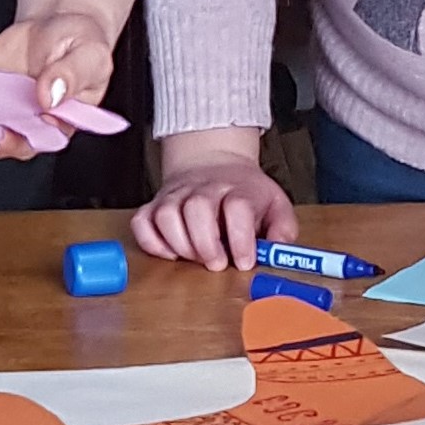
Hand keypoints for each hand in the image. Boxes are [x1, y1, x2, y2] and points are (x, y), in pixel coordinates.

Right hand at [135, 129, 294, 269]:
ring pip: (167, 215)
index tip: (245, 261)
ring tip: (196, 257)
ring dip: (180, 243)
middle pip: (198, 208)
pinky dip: (152, 242)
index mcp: (238, 189)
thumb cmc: (245, 193)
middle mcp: (204, 189)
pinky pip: (142, 222)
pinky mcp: (155, 204)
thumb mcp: (275, 205)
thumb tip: (279, 253)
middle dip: (206, 243)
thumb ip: (283, 231)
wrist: (213, 160)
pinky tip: (171, 252)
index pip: (237, 207)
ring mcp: (176, 195)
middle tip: (217, 263)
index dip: (241, 238)